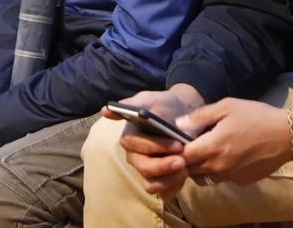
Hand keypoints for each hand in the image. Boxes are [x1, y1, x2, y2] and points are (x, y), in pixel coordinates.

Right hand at [108, 85, 205, 199]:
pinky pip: (163, 193)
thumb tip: (106, 110)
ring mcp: (147, 171)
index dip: (157, 147)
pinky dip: (174, 188)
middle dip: (164, 166)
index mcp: (130, 138)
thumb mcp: (150, 99)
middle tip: (183, 160)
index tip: (177, 144)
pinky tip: (185, 176)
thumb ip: (131, 104)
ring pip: (151, 185)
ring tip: (186, 168)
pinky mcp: (159, 181)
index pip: (138, 146)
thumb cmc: (164, 106)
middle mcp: (135, 157)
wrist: (183, 114)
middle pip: (144, 169)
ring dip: (170, 179)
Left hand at [180, 98, 292, 186]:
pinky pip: (220, 179)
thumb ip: (200, 116)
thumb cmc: (256, 116)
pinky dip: (217, 171)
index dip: (177, 150)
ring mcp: (230, 177)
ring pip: (203, 178)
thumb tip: (179, 125)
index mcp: (212, 147)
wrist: (287, 135)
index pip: (183, 156)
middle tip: (191, 146)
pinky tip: (226, 156)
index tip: (178, 141)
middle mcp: (218, 167)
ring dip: (199, 168)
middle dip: (186, 160)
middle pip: (190, 170)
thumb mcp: (227, 106)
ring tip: (206, 152)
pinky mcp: (241, 181)